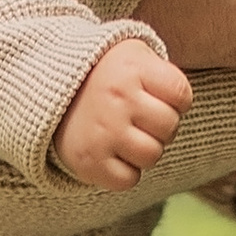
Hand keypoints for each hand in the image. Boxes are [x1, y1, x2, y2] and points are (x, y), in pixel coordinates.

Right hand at [53, 42, 194, 187]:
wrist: (49, 88)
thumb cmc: (107, 74)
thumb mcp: (134, 55)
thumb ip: (164, 73)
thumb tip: (186, 103)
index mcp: (132, 69)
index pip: (182, 95)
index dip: (177, 100)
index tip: (158, 95)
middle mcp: (117, 99)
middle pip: (170, 127)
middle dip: (160, 125)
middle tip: (139, 117)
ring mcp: (102, 132)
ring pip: (152, 155)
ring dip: (145, 149)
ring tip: (127, 134)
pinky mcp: (88, 161)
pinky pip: (129, 180)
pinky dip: (125, 171)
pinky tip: (112, 151)